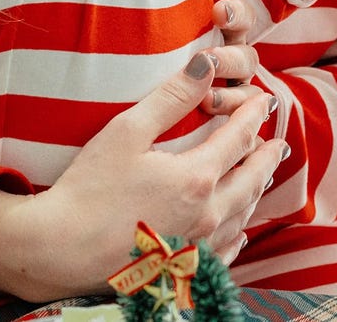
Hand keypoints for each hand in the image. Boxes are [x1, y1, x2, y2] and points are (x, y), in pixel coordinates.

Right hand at [0, 50, 286, 300]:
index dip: (254, 115)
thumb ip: (172, 97)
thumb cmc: (88, 189)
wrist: (58, 253)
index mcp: (197, 178)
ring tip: (261, 175)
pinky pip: (225, 251)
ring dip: (255, 190)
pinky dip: (238, 233)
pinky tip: (239, 230)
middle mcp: (206, 214)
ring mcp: (197, 247)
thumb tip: (207, 64)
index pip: (240, 138)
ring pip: (242, 214)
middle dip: (267, 156)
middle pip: (251, 179)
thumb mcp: (128, 131)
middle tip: (278, 142)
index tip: (263, 100)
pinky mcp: (182, 271)